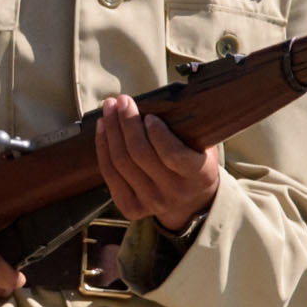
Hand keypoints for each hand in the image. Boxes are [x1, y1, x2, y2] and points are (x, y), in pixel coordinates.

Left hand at [91, 93, 222, 229]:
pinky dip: (103, 148)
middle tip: (122, 101)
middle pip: (141, 154)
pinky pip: (110, 174)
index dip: (157, 134)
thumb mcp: (204, 145)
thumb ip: (188, 128)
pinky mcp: (131, 208)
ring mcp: (152, 203)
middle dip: (127, 123)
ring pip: (122, 163)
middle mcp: (175, 192)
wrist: (190, 200)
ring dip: (111, 131)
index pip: (174, 155)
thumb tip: (160, 98)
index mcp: (199, 176)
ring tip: (109, 108)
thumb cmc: (195, 161)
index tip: (149, 116)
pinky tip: (102, 129)